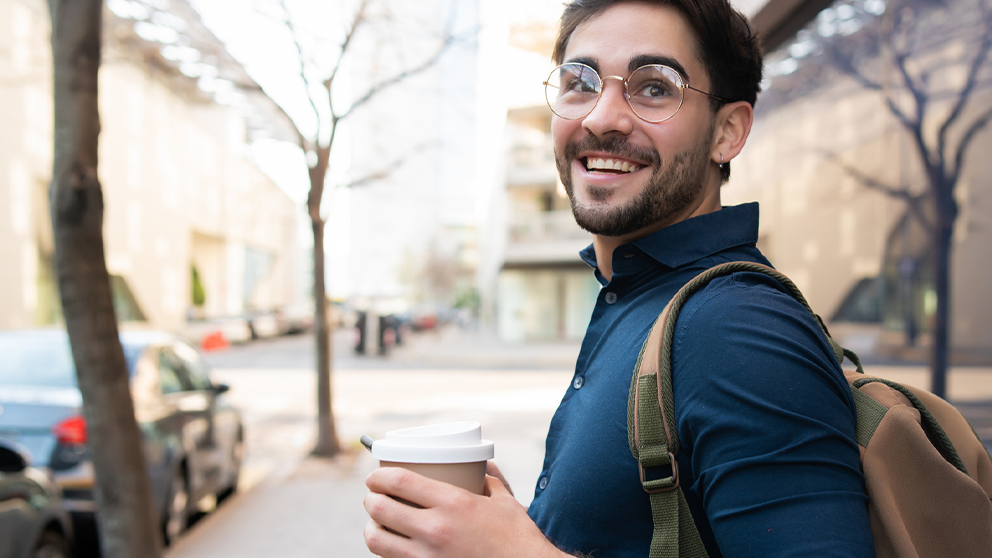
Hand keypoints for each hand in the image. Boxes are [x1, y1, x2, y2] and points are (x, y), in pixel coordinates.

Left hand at [364, 468, 564, 557]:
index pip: (399, 481)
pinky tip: (391, 545)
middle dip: (370, 499)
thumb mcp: (505, 501)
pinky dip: (385, 551)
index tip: (374, 476)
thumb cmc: (518, 538)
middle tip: (373, 496)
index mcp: (453, 503)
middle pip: (380, 508)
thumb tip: (482, 464)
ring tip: (376, 521)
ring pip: (377, 540)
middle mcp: (435, 529)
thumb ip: (489, 479)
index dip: (378, 477)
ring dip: (371, 527)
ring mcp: (427, 557)